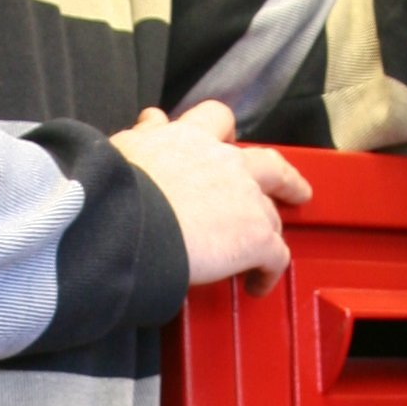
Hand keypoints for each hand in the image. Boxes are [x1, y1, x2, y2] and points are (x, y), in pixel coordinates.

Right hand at [114, 101, 311, 297]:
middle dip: (285, 180)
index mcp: (189, 139)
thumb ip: (142, 136)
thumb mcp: (122, 150)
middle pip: (270, 165)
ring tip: (256, 257)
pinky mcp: (256, 237)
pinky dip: (269, 272)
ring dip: (266, 234)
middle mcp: (225, 162)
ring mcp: (246, 199)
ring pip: (271, 215)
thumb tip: (150, 121)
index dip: (225, 134)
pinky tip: (256, 285)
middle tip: (292, 190)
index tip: (227, 142)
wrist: (127, 221)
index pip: (217, 120)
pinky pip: (276, 256)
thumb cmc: (114, 191)